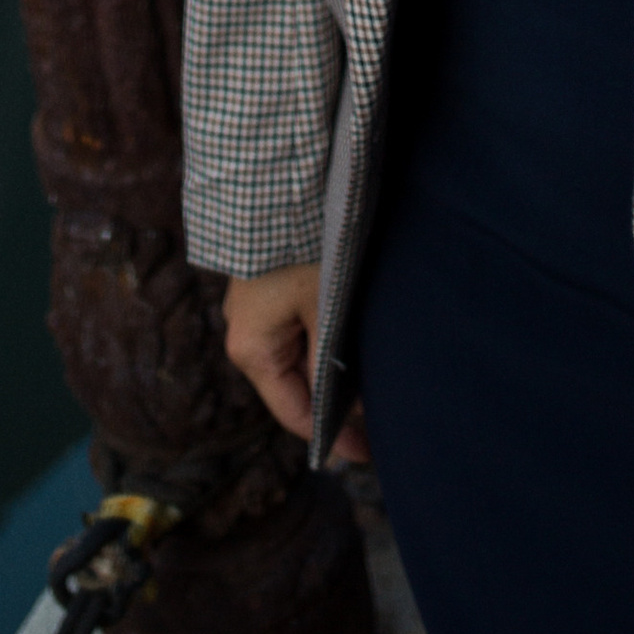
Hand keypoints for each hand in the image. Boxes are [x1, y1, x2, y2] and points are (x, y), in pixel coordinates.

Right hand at [222, 264, 369, 463]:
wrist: (277, 180)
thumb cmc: (299, 246)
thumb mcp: (325, 306)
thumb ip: (335, 358)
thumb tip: (357, 405)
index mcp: (253, 351)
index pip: (297, 413)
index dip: (334, 436)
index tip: (369, 452)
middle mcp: (248, 336)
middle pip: (299, 386)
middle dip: (339, 400)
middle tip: (385, 413)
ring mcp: (257, 312)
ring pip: (302, 357)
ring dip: (335, 367)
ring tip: (377, 377)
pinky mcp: (270, 289)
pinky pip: (300, 330)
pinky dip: (326, 340)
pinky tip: (357, 340)